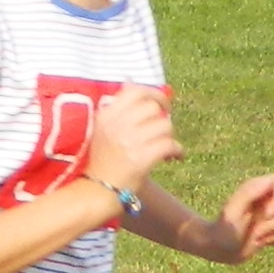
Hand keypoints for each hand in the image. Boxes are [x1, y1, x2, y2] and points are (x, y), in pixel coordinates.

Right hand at [83, 82, 180, 197]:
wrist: (96, 191)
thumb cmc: (103, 160)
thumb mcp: (102, 128)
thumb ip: (118, 107)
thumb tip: (130, 80)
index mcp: (107, 115)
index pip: (135, 91)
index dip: (153, 94)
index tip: (160, 105)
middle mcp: (117, 125)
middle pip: (153, 107)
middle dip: (164, 117)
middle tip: (164, 128)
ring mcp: (129, 142)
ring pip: (165, 126)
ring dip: (169, 136)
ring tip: (165, 146)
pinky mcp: (141, 159)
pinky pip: (170, 145)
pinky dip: (177, 151)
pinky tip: (174, 157)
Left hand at [210, 173, 273, 263]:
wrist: (220, 249)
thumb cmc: (223, 230)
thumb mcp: (232, 212)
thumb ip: (249, 193)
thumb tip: (269, 181)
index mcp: (259, 186)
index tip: (268, 214)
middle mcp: (270, 196)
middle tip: (255, 233)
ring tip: (256, 238)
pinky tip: (263, 241)